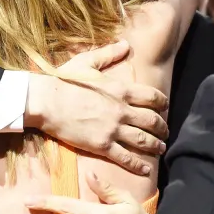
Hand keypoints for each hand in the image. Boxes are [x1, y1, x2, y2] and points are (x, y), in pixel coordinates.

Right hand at [25, 40, 168, 175]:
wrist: (47, 102)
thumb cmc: (64, 80)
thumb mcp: (87, 62)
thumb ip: (109, 54)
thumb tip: (125, 44)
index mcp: (121, 90)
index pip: (152, 96)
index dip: (163, 102)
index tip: (165, 107)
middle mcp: (122, 110)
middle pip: (152, 120)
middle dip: (163, 127)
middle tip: (166, 132)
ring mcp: (113, 129)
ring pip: (143, 140)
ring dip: (156, 145)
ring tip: (161, 148)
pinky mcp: (102, 145)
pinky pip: (125, 157)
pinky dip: (138, 165)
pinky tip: (146, 169)